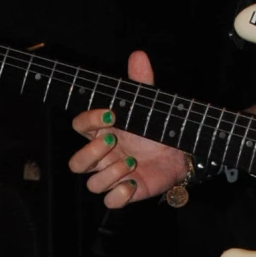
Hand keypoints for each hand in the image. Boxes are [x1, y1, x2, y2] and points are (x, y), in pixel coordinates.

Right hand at [69, 50, 190, 209]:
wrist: (179, 152)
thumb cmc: (155, 127)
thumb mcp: (148, 104)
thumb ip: (141, 81)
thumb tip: (138, 55)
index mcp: (101, 133)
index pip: (79, 126)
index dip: (89, 120)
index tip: (111, 113)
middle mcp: (102, 157)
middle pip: (76, 163)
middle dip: (91, 153)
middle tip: (115, 141)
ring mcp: (111, 176)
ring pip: (92, 183)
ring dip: (110, 173)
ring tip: (132, 163)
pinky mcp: (125, 193)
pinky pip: (110, 201)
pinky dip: (119, 195)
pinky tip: (134, 182)